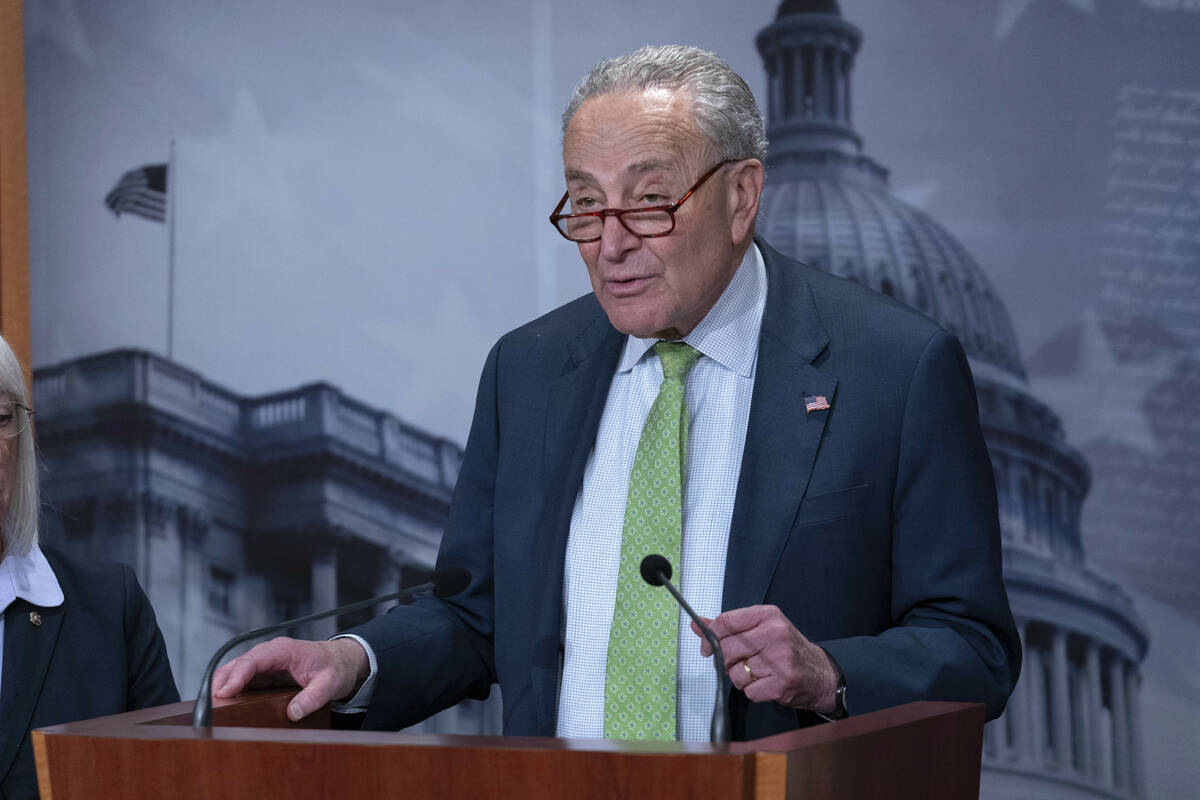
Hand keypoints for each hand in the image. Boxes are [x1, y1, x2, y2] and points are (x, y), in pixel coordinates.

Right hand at [212, 637, 369, 720]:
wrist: (342, 662)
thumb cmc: (335, 668)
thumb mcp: (330, 684)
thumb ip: (312, 698)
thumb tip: (292, 713)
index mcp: (284, 650)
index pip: (253, 660)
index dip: (236, 676)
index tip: (224, 692)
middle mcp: (270, 653)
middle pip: (238, 664)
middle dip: (220, 681)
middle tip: (208, 704)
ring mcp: (265, 663)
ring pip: (236, 671)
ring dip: (221, 685)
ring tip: (209, 705)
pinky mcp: (264, 673)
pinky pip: (242, 678)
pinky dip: (230, 688)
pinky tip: (222, 702)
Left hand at [692, 605, 837, 712]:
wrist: (820, 673)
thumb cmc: (786, 649)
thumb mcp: (761, 628)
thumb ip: (729, 627)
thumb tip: (697, 623)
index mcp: (768, 615)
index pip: (726, 621)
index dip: (710, 636)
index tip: (708, 647)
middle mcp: (775, 634)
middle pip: (727, 648)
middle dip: (725, 661)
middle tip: (736, 663)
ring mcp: (780, 659)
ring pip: (736, 673)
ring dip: (741, 678)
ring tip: (757, 673)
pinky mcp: (783, 683)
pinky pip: (749, 691)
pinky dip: (753, 691)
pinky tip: (766, 684)